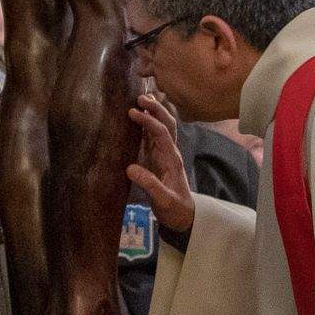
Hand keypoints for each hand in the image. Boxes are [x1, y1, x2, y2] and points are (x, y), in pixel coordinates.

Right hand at [125, 93, 192, 234]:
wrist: (184, 217)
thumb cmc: (174, 209)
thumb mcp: (163, 200)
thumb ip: (150, 185)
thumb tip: (130, 168)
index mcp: (171, 159)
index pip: (162, 134)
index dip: (149, 121)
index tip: (133, 112)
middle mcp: (169, 152)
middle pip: (167, 124)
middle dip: (155, 109)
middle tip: (139, 96)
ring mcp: (164, 154)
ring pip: (161, 127)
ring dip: (153, 112)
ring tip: (139, 99)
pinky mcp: (157, 158)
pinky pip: (153, 136)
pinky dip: (146, 123)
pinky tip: (137, 117)